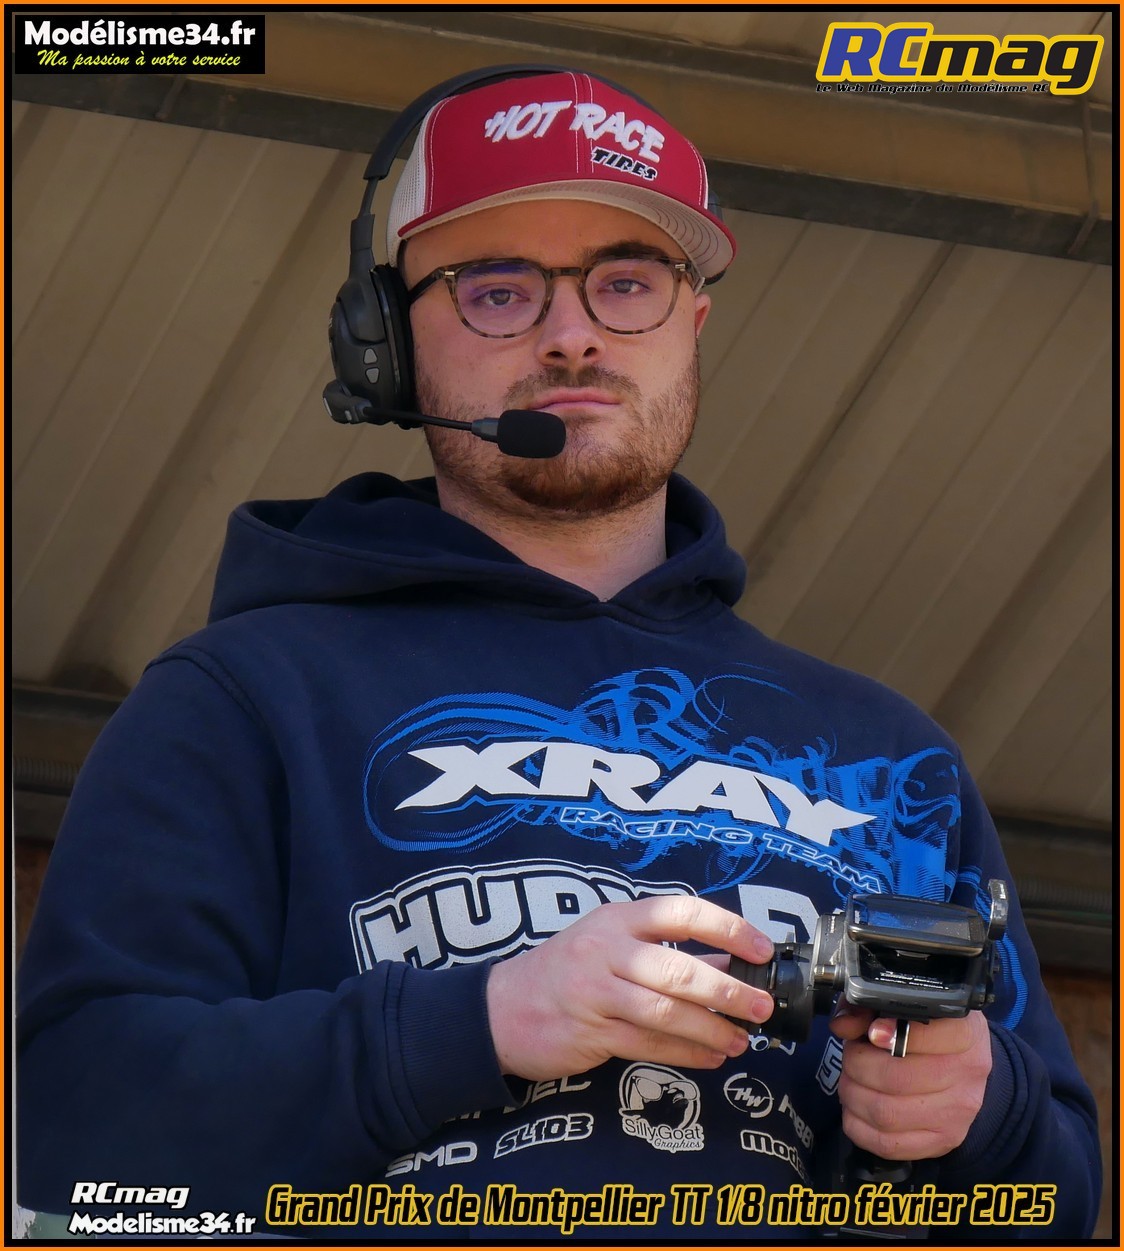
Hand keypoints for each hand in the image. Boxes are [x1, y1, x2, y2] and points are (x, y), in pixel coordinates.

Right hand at [485, 897, 775, 1080]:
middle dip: (728, 991)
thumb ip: (664, 949)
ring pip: (666, 1012)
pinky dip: (686, 1053)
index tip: (761, 949)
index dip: (728, 928)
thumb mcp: (609, 943)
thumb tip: (731, 961)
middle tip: (761, 1007)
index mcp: (617, 919)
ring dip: (712, 1029)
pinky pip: (648, 1045)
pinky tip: (710, 1057)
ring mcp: (595, 992)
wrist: (500, 1008)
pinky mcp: (590, 1032)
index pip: (681, 912)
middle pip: (678, 969)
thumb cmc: (564, 971)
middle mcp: (606, 950)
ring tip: (740, 1040)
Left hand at [830, 1003, 992, 1158]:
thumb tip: (843, 1024)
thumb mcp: (909, 1006)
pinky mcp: (943, 1141)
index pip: (924, 1035)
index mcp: (965, 1033)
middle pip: (894, 1078)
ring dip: (853, 1095)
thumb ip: (871, 1006)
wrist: (966, 1066)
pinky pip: (888, 1145)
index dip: (889, 1034)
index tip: (871, 1032)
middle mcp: (967, 1074)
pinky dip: (859, 1126)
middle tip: (852, 1057)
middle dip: (856, 1065)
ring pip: (886, 1113)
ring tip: (851, 1081)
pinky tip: (856, 1109)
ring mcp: (957, 1113)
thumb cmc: (930, 1030)